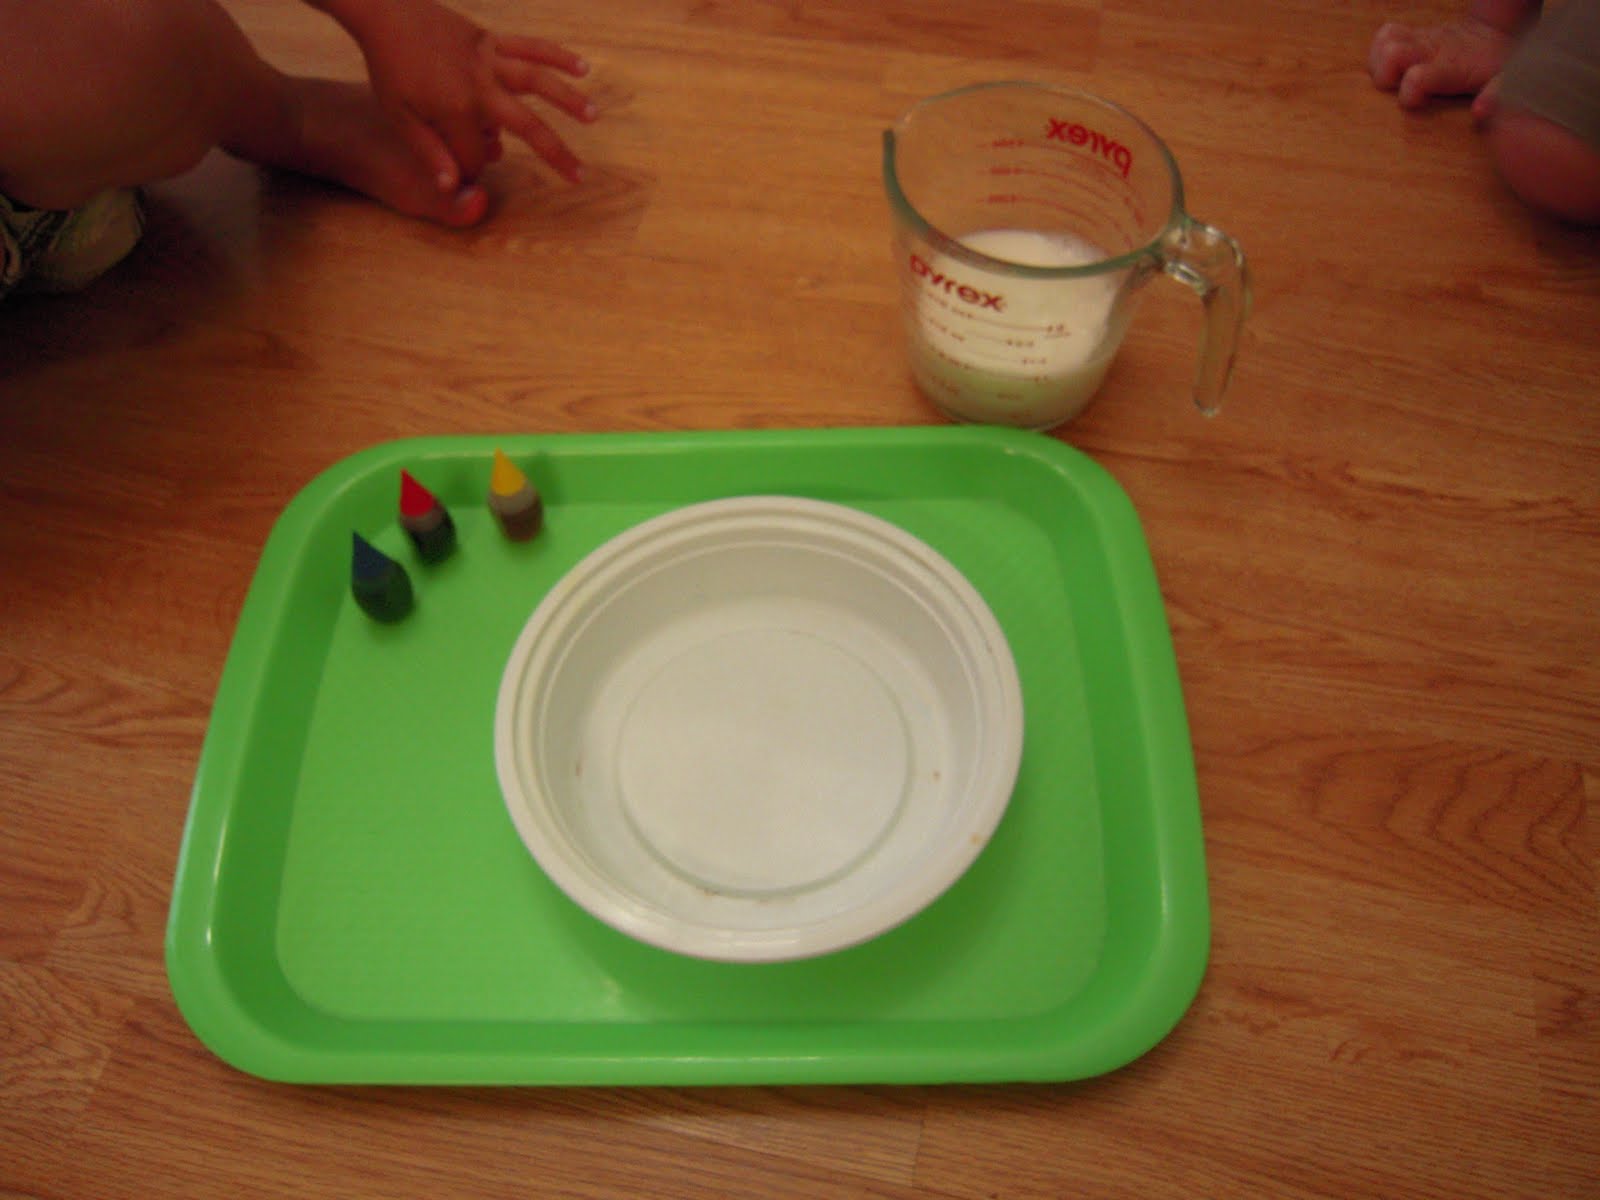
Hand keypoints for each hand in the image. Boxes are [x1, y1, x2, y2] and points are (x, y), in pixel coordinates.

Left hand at [320, 0, 596, 189]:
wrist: (385, 13)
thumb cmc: (389, 67)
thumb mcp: (400, 117)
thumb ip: (429, 153)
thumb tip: (452, 186)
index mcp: (456, 109)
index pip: (477, 155)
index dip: (470, 169)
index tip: (459, 171)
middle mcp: (481, 85)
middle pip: (527, 126)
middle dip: (555, 154)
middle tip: (580, 176)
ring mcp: (489, 59)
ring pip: (538, 81)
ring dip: (568, 99)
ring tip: (593, 116)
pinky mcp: (491, 40)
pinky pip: (530, 46)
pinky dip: (556, 54)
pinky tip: (582, 67)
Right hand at [1367, 19, 1517, 108]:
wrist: (1495, 33)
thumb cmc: (1495, 65)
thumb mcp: (1504, 81)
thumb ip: (1495, 95)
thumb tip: (1479, 112)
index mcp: (1449, 68)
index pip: (1416, 78)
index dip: (1408, 95)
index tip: (1418, 103)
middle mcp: (1430, 50)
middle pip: (1391, 53)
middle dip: (1385, 76)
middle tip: (1397, 88)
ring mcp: (1419, 40)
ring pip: (1384, 41)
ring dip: (1379, 63)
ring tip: (1391, 77)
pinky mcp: (1412, 35)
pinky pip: (1384, 36)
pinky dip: (1379, 52)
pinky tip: (1390, 66)